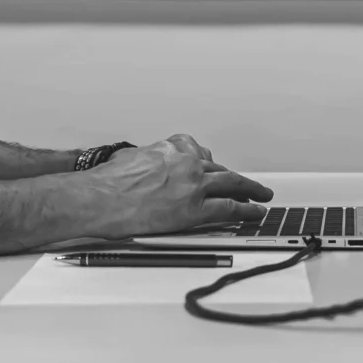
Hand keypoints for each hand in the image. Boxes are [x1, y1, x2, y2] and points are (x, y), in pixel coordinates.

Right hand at [90, 138, 272, 239]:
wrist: (100, 199)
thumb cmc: (107, 182)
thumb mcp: (128, 158)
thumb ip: (144, 160)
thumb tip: (141, 166)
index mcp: (168, 149)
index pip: (196, 152)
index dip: (208, 162)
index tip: (213, 166)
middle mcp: (184, 163)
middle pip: (218, 168)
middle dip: (235, 176)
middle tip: (248, 183)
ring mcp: (192, 185)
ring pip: (231, 184)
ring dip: (250, 189)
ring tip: (262, 194)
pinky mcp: (195, 210)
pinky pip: (230, 209)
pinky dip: (247, 211)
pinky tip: (255, 213)